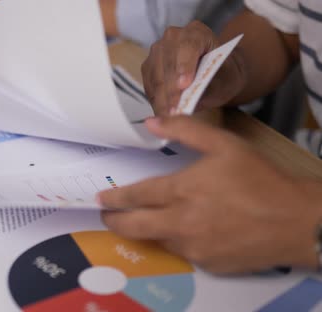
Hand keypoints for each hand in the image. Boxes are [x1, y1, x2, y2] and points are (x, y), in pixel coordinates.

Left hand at [97, 116, 321, 273]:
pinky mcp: (207, 264)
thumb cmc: (260, 179)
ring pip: (158, 239)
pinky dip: (180, 241)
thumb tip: (151, 122)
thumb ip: (185, 130)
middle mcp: (180, 223)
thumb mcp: (225, 144)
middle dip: (114, 221)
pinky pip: (183, 252)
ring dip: (151, 229)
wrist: (297, 222)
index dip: (114, 197)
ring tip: (155, 217)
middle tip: (107, 216)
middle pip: (133, 226)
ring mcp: (193, 248)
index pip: (135, 196)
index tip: (101, 198)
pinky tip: (192, 230)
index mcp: (181, 191)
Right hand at [142, 21, 247, 115]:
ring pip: (156, 76)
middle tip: (175, 112)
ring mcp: (157, 51)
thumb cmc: (223, 76)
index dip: (184, 66)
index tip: (184, 85)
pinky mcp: (148, 67)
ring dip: (161, 99)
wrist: (216, 75)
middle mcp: (173, 37)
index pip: (187, 46)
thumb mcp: (224, 81)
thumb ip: (207, 87)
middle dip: (170, 90)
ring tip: (169, 117)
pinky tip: (163, 113)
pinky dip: (156, 101)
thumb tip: (188, 101)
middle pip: (167, 64)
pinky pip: (149, 86)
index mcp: (197, 32)